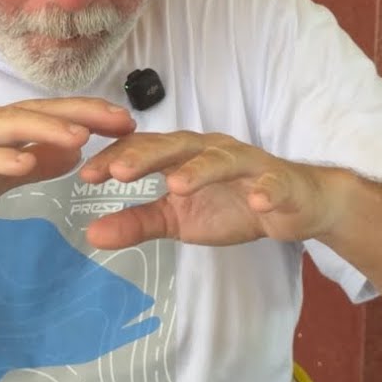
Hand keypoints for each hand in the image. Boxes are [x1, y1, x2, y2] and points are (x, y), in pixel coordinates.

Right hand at [0, 98, 136, 236]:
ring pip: (6, 128)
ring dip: (44, 129)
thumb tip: (73, 154)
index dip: (89, 116)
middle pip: (36, 113)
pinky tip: (24, 162)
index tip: (128, 123)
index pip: (49, 116)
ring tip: (81, 137)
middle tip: (121, 121)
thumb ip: (30, 164)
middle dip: (80, 114)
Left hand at [78, 131, 342, 248]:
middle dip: (147, 156)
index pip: (144, 149)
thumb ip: (137, 223)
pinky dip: (266, 190)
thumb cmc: (231, 203)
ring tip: (176, 185)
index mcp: (185, 155)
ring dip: (200, 170)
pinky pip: (273, 183)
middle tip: (119, 172)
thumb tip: (91, 235)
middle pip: (176, 146)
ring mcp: (248, 164)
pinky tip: (256, 200)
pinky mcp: (281, 182)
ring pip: (222, 159)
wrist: (295, 205)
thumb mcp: (178, 219)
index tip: (86, 174)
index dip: (116, 159)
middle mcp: (213, 150)